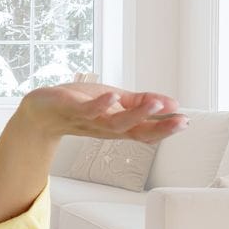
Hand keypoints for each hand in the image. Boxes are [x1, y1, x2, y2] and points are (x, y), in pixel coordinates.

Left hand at [21, 82, 188, 143]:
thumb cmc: (80, 105)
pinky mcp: (73, 109)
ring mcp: (91, 120)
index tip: (186, 121)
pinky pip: (89, 110)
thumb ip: (141, 103)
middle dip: (160, 128)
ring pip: (117, 123)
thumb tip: (172, 103)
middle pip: (137, 132)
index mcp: (119, 126)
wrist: (42, 111)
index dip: (167, 128)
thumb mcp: (115, 102)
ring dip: (137, 114)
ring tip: (154, 104)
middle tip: (180, 120)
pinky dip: (102, 104)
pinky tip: (113, 96)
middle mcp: (107, 127)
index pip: (147, 131)